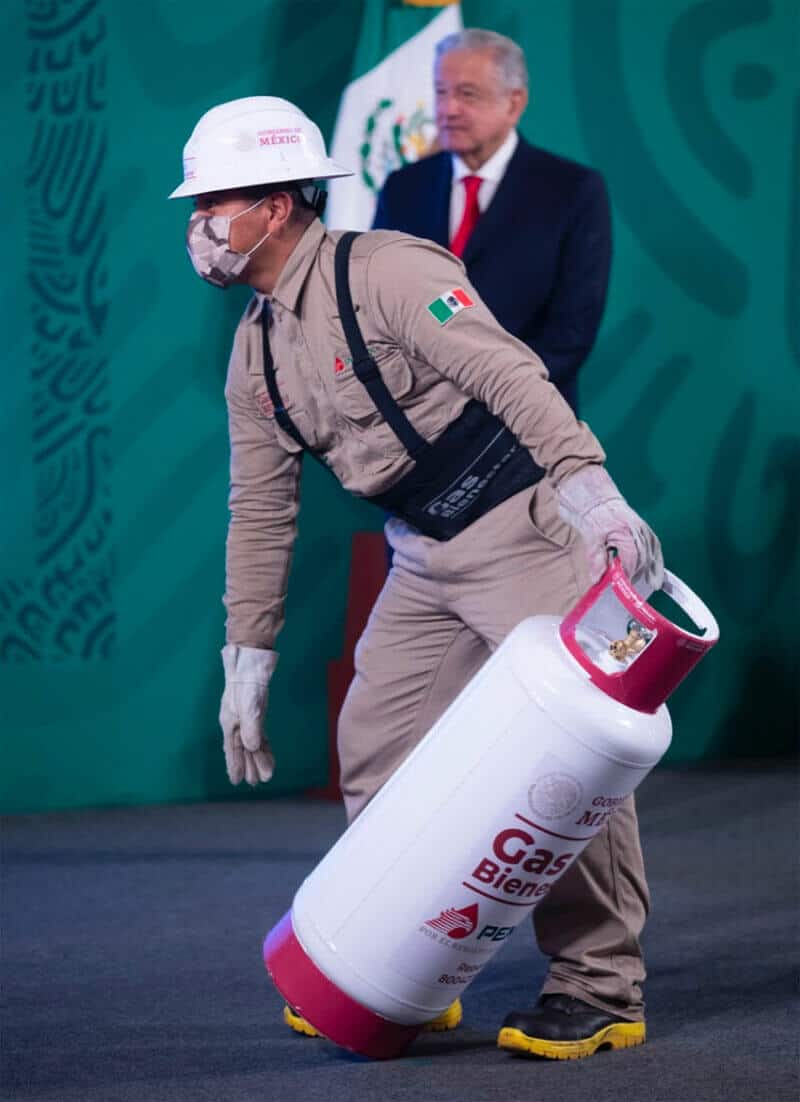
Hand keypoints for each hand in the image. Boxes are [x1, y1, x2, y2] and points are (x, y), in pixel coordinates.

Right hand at [219, 644, 278, 785]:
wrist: (250, 663)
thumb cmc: (247, 684)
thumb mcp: (249, 706)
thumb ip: (250, 728)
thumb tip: (252, 747)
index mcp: (230, 723)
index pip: (233, 749)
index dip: (235, 765)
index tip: (237, 781)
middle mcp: (236, 724)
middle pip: (243, 749)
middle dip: (249, 766)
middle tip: (256, 783)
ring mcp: (246, 719)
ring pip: (252, 744)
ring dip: (258, 759)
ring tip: (264, 775)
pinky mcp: (256, 714)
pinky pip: (259, 735)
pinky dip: (263, 746)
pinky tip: (267, 755)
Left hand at [555, 466, 663, 595]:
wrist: (595, 494)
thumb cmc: (592, 512)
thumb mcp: (590, 535)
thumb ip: (595, 558)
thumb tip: (597, 579)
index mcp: (627, 533)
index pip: (631, 563)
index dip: (626, 578)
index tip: (621, 591)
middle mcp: (640, 532)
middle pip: (643, 562)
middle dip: (636, 578)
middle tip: (628, 593)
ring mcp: (645, 531)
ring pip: (652, 557)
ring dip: (649, 573)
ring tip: (647, 588)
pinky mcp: (645, 531)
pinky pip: (655, 549)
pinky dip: (657, 563)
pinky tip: (657, 576)